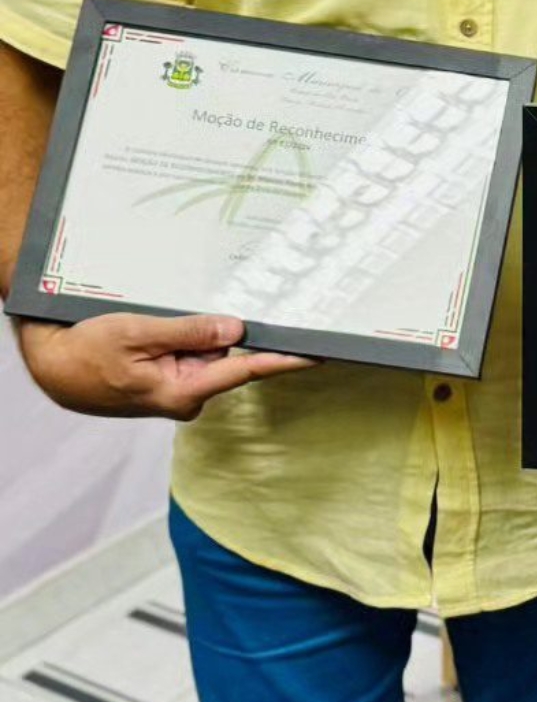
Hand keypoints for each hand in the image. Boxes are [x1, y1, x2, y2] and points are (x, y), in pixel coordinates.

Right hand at [14, 312, 315, 420]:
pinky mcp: (171, 380)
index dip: (285, 360)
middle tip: (226, 305)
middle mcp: (189, 396)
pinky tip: (163, 327)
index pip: (247, 370)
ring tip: (163, 321)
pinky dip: (188, 338)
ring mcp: (180, 390)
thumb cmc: (86, 353)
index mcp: (184, 391)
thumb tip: (236, 328)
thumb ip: (189, 332)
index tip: (319, 353)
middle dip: (228, 332)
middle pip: (228, 356)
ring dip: (200, 334)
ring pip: (208, 352)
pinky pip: (192, 354)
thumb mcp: (137, 333)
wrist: (52, 369)